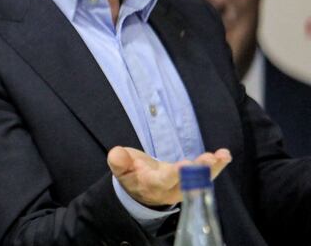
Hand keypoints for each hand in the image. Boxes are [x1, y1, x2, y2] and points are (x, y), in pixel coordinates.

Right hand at [107, 146, 231, 205]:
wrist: (141, 186)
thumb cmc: (130, 172)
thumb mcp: (120, 167)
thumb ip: (118, 161)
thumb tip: (117, 153)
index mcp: (151, 184)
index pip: (163, 180)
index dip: (174, 174)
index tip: (183, 165)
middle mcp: (170, 188)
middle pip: (186, 181)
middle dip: (198, 170)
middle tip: (208, 160)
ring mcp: (183, 185)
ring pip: (200, 178)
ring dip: (211, 167)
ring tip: (221, 156)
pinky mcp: (191, 179)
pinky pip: (206, 173)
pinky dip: (216, 164)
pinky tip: (224, 155)